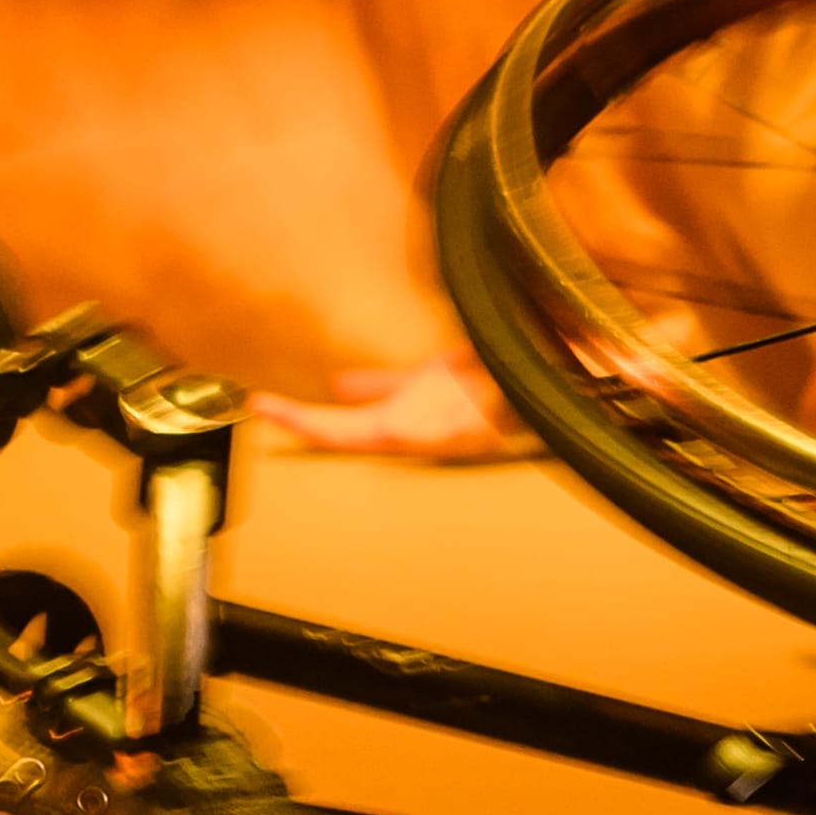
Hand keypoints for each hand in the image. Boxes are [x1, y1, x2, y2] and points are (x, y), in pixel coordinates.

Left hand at [258, 360, 538, 464]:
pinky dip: (364, 385)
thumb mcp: (476, 414)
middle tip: (261, 408)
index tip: (262, 408)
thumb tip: (406, 427)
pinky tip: (340, 383)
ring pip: (360, 412)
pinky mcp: (437, 385)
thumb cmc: (518, 402)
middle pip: (338, 429)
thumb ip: (443, 421)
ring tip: (285, 406)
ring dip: (325, 411)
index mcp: (411, 432)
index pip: (340, 433)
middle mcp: (410, 424)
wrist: (554, 381)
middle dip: (300, 420)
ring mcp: (422, 406)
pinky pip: (390, 387)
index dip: (301, 422)